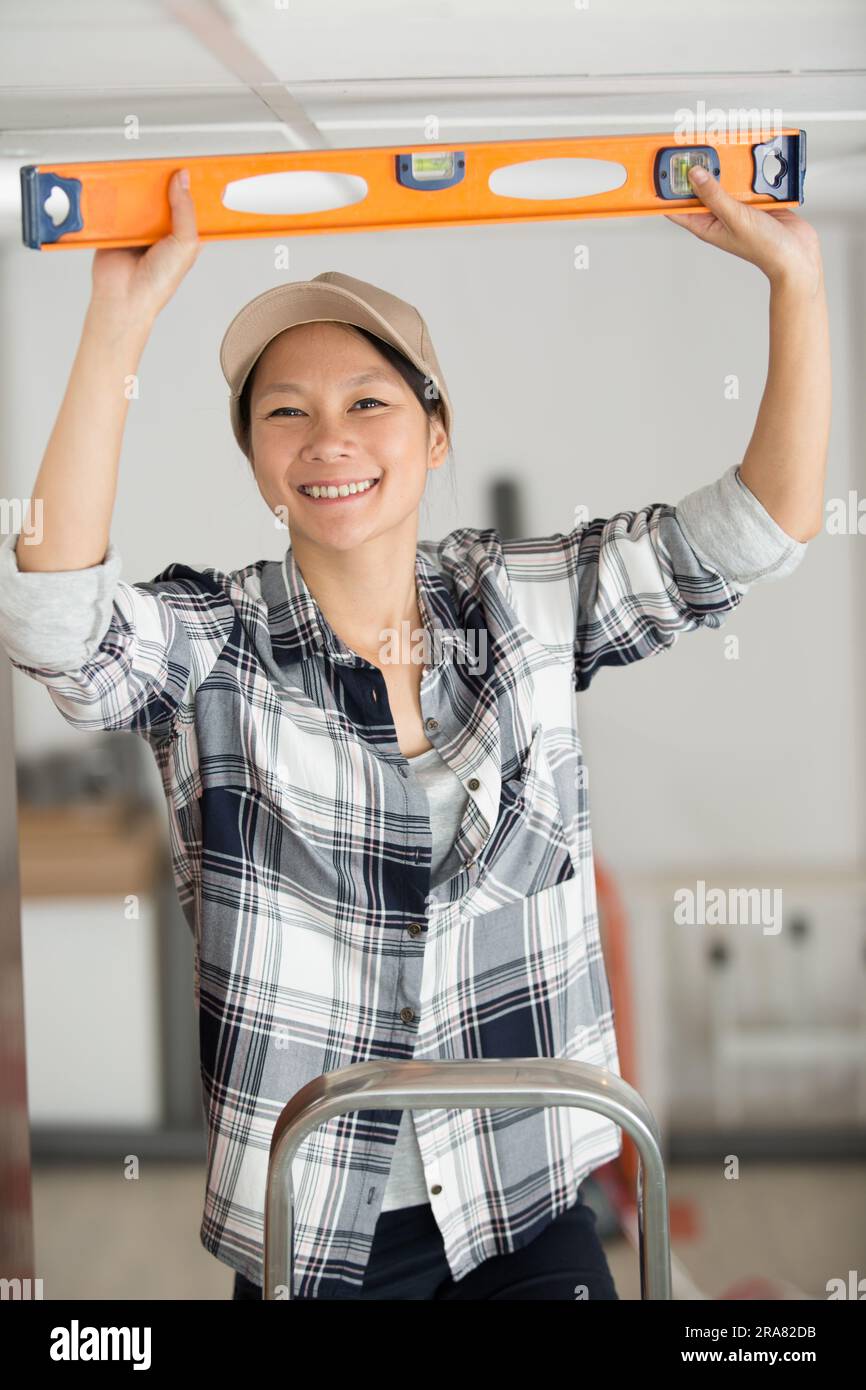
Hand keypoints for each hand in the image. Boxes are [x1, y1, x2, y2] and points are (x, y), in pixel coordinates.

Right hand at [89, 168, 200, 324]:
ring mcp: (140, 227)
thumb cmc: (158, 283)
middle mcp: (162, 230)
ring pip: (141, 197)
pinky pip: (118, 204)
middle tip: (164, 163)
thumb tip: (183, 180)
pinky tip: (121, 187)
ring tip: (142, 171)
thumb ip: (186, 211)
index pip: (191, 206)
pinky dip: (118, 196)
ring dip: (140, 187)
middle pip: (164, 196)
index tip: (195, 167)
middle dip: (164, 181)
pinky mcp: (118, 226)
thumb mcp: (185, 244)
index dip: (193, 188)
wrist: (124, 296)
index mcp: (184, 236)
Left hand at [664, 165, 822, 294]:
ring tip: (722, 150)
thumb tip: (694, 175)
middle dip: (697, 168)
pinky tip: (749, 161)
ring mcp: (736, 206)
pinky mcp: (754, 199)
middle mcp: (718, 214)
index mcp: (705, 224)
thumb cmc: (765, 248)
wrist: (796, 254)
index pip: (676, 207)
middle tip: (692, 148)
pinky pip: (746, 179)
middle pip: (700, 187)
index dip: (665, 190)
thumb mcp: (734, 218)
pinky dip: (748, 170)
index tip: (660, 170)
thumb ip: (714, 195)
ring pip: (724, 179)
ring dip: (726, 167)